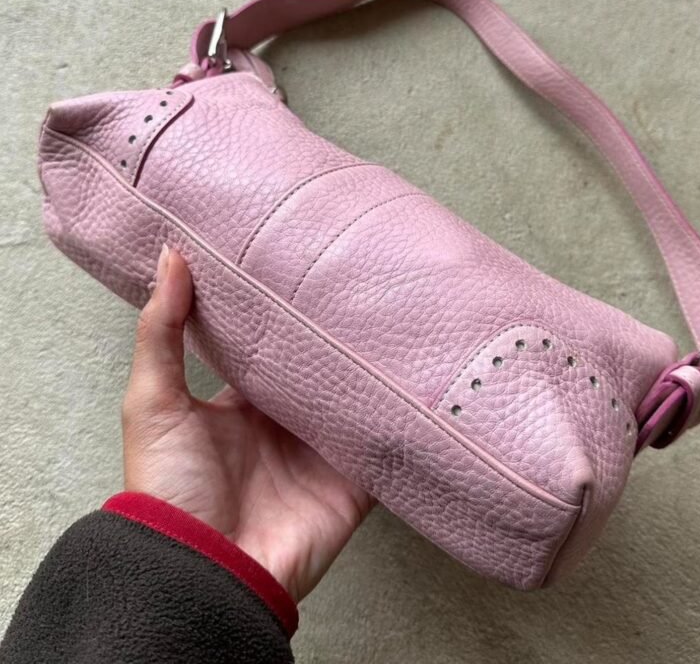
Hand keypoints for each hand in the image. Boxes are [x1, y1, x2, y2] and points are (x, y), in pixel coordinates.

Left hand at [121, 245, 374, 602]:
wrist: (205, 568)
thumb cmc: (170, 486)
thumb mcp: (153, 401)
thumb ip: (162, 331)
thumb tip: (170, 255)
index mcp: (244, 406)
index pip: (273, 353)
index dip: (287, 318)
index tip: (307, 272)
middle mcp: (286, 426)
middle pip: (320, 374)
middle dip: (339, 341)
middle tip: (368, 288)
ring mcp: (322, 453)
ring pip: (356, 402)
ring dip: (374, 375)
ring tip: (404, 323)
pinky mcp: (354, 481)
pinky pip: (383, 444)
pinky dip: (400, 420)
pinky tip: (422, 382)